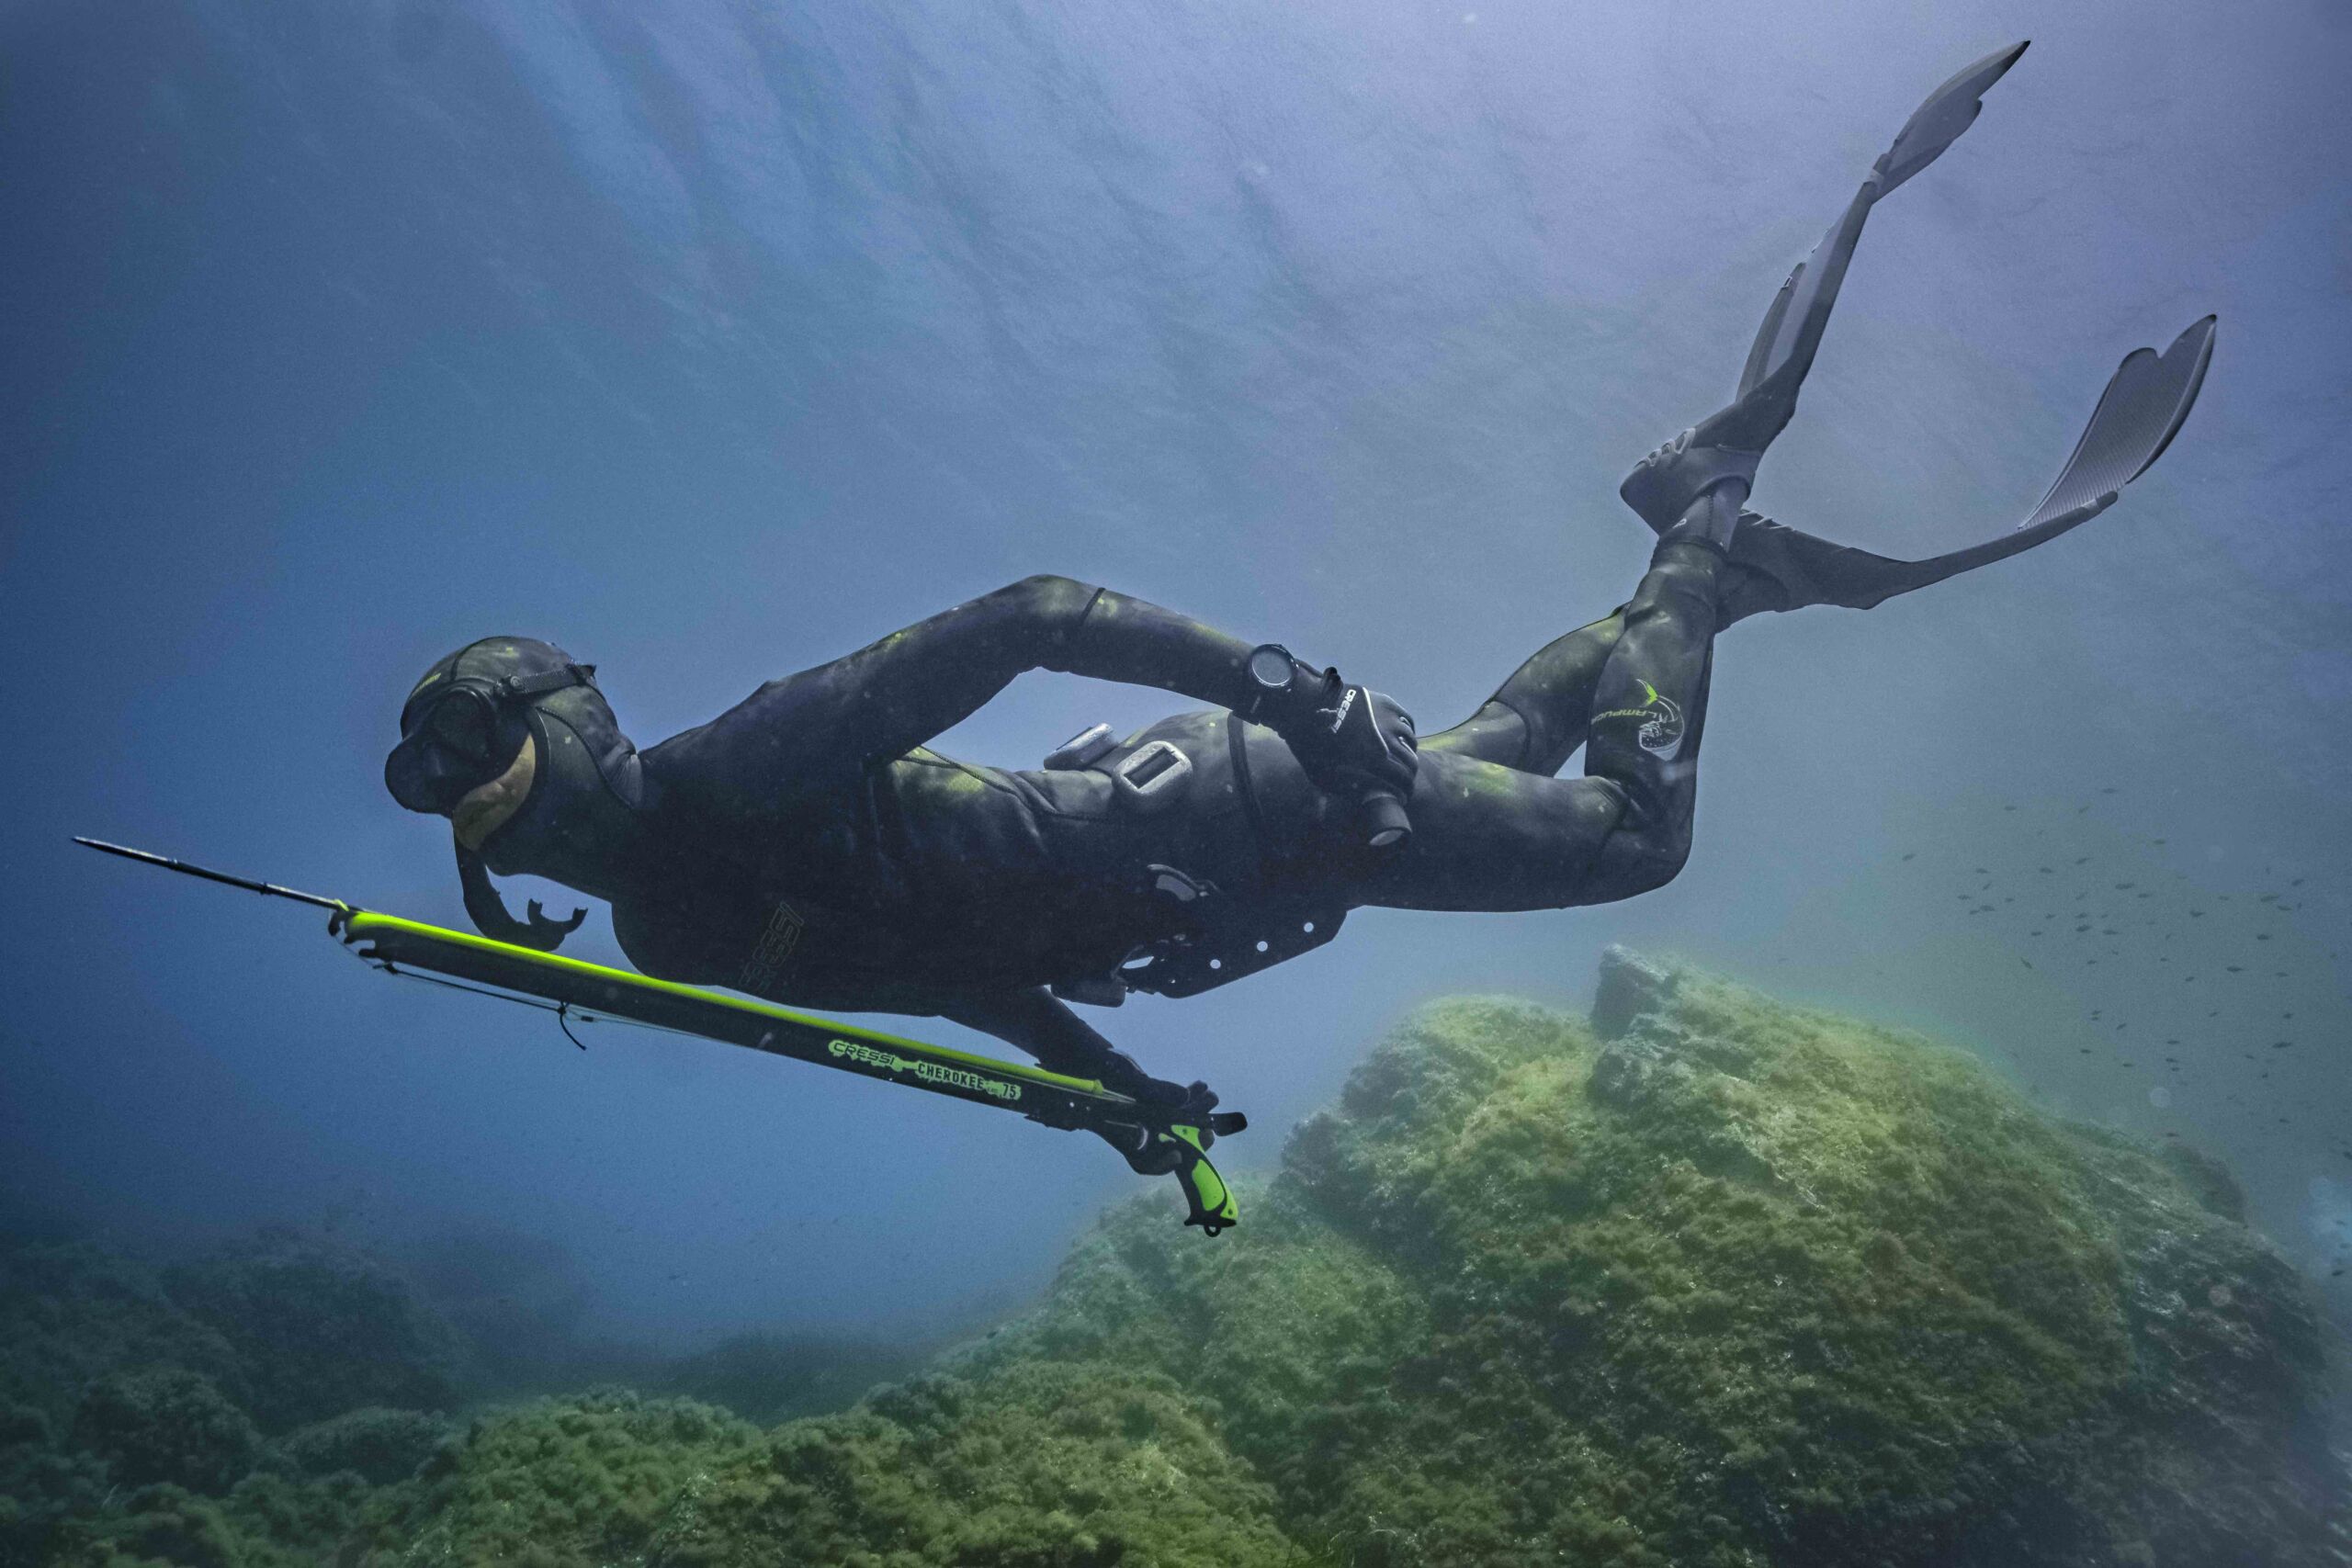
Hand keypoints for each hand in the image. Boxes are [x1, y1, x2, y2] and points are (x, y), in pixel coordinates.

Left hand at [1283, 681, 1418, 804]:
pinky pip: (1407, 721)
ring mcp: (1389, 719)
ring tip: (1402, 759)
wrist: (1305, 706)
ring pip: (1411, 741)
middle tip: (1404, 780)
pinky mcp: (1386, 703)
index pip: (1403, 779)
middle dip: (1410, 775)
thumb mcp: (1322, 777)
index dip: (1407, 791)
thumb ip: (1346, 790)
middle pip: (1411, 762)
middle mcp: (1388, 739)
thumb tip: (1365, 798)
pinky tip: (1401, 737)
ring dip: (1408, 753)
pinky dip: (1407, 732)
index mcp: (1374, 760)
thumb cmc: (1310, 744)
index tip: (1404, 796)